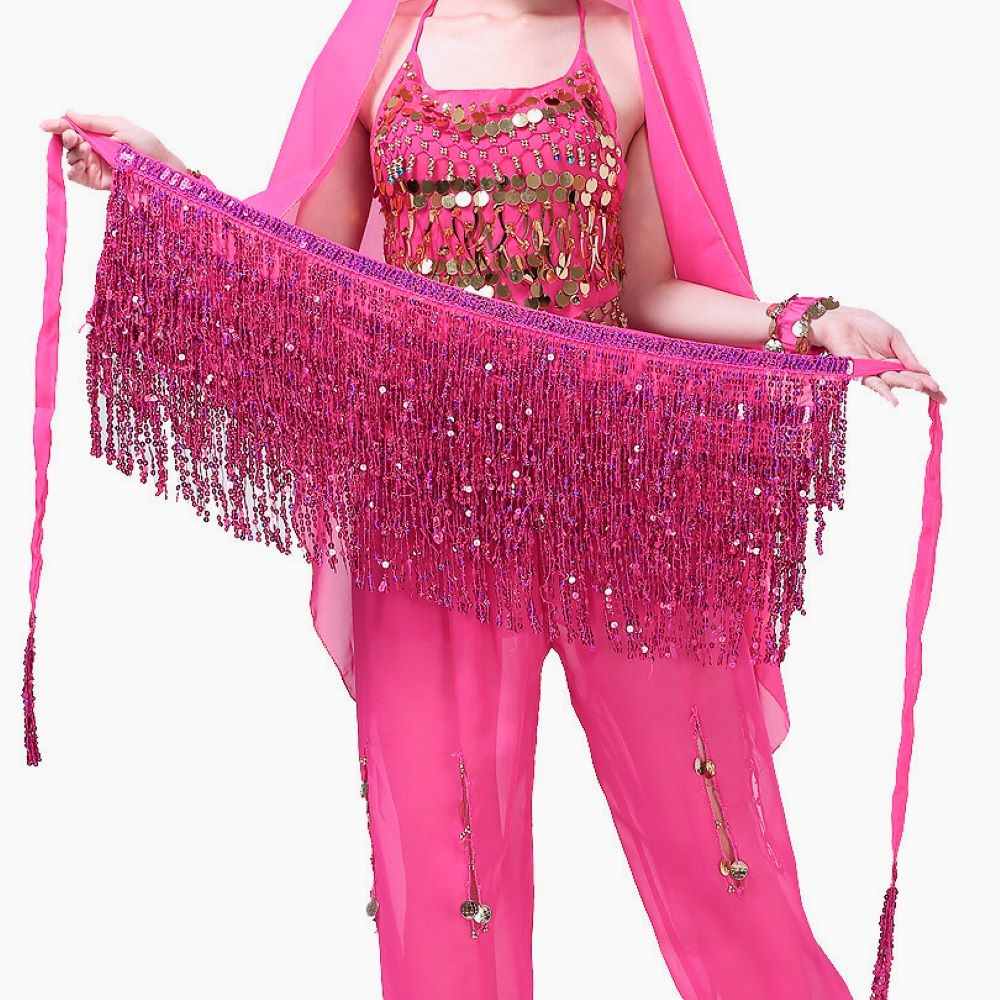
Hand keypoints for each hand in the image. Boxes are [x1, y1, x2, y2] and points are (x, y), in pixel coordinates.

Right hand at [39, 113, 185, 190]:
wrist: (164, 174)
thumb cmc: (148, 148)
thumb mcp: (121, 126)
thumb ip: (94, 121)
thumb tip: (69, 113)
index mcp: (99, 134)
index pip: (73, 128)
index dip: (58, 125)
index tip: (46, 125)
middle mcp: (95, 149)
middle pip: (69, 143)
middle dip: (66, 138)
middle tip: (73, 137)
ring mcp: (96, 166)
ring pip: (71, 159)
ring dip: (72, 153)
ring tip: (86, 150)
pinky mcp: (98, 182)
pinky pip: (77, 177)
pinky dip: (74, 170)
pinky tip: (83, 163)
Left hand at [810, 306, 945, 405]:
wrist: (841, 321)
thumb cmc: (865, 326)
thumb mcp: (894, 338)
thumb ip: (907, 356)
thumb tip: (924, 371)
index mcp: (895, 360)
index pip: (914, 374)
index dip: (928, 383)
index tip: (941, 393)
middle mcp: (884, 369)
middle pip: (906, 380)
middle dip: (923, 386)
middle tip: (939, 394)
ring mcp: (872, 372)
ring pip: (892, 381)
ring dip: (906, 384)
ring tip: (921, 387)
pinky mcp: (858, 372)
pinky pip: (872, 383)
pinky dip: (884, 391)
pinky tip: (894, 400)